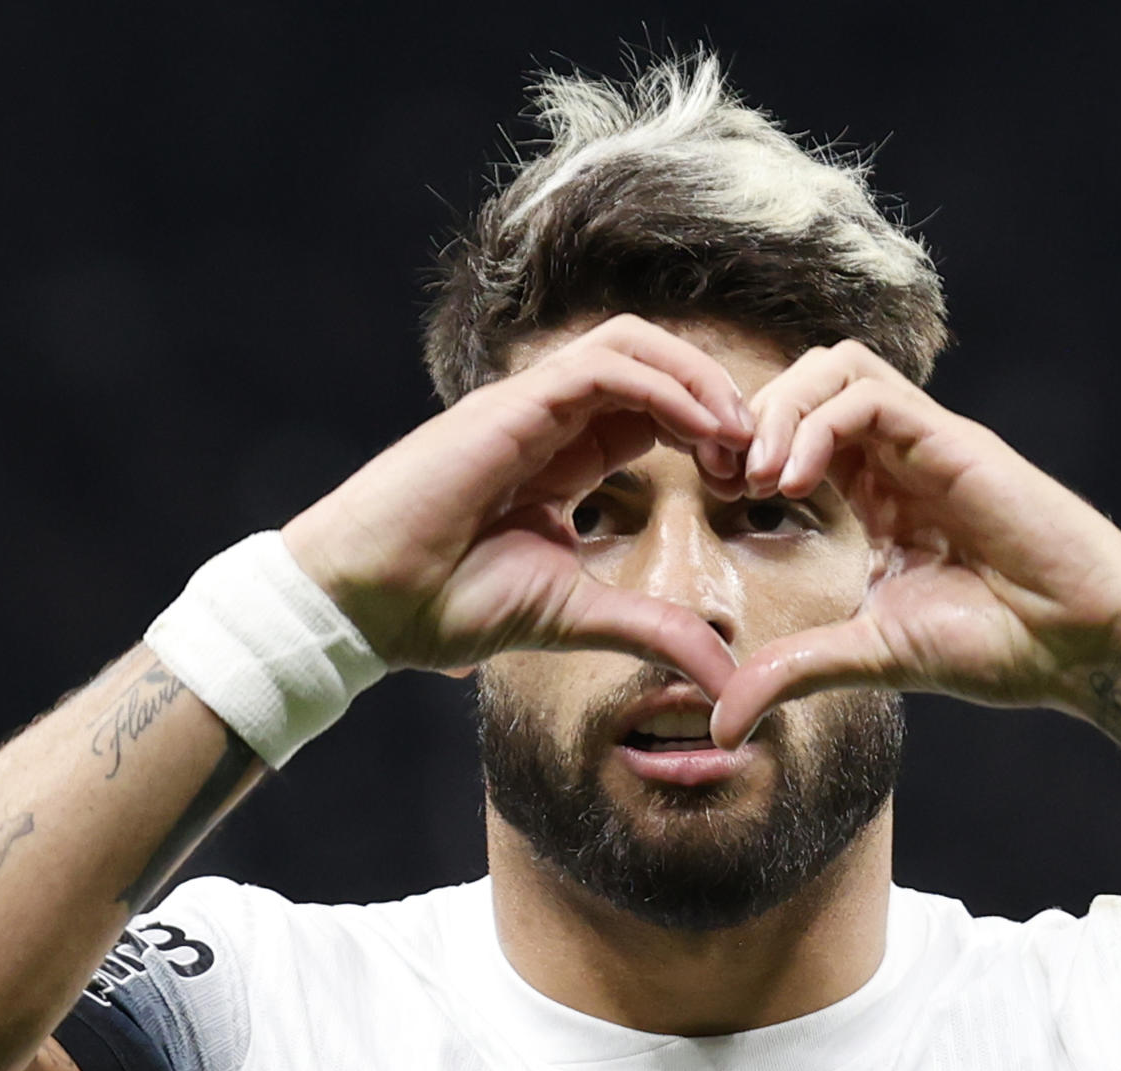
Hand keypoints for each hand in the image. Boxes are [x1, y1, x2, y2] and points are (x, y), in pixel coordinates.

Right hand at [281, 315, 753, 696]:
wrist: (362, 605)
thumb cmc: (442, 606)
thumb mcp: (576, 618)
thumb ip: (651, 632)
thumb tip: (724, 676)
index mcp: (564, 457)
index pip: (654, 410)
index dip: (711, 433)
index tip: (748, 486)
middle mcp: (549, 419)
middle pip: (654, 364)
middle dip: (718, 397)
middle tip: (758, 457)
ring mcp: (527, 405)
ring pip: (632, 345)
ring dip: (699, 380)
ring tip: (740, 435)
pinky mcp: (510, 405)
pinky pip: (604, 366)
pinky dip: (665, 386)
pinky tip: (705, 430)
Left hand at [710, 339, 1120, 746]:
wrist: (1084, 646)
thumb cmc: (1000, 646)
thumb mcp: (871, 654)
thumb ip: (797, 670)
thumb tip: (724, 720)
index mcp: (878, 494)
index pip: (796, 428)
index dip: (745, 447)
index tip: (715, 494)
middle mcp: (900, 456)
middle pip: (807, 379)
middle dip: (750, 416)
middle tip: (722, 475)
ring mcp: (927, 443)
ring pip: (836, 367)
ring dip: (780, 409)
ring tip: (757, 476)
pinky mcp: (953, 441)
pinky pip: (871, 396)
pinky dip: (818, 425)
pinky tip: (794, 483)